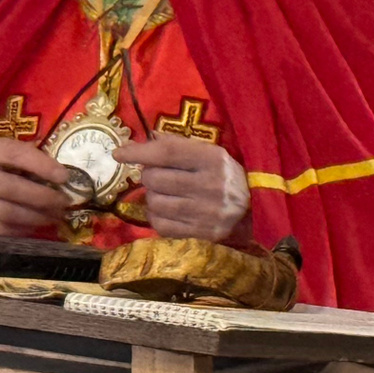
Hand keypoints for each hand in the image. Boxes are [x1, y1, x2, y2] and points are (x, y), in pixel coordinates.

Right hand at [0, 136, 73, 236]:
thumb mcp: (4, 148)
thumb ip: (26, 155)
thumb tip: (59, 173)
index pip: (16, 155)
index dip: (42, 166)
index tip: (64, 176)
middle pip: (11, 188)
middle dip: (42, 197)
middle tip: (64, 202)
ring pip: (6, 212)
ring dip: (35, 217)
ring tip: (55, 216)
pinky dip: (20, 229)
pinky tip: (35, 226)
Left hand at [114, 134, 250, 241]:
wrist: (255, 212)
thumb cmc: (228, 177)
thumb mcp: (212, 154)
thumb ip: (180, 146)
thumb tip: (148, 137)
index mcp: (213, 160)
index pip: (167, 152)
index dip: (139, 151)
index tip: (119, 152)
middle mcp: (208, 185)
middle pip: (155, 177)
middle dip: (148, 175)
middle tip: (157, 175)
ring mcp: (204, 213)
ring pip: (154, 202)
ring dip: (152, 196)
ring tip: (165, 193)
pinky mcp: (198, 235)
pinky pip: (160, 225)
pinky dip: (156, 216)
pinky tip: (167, 210)